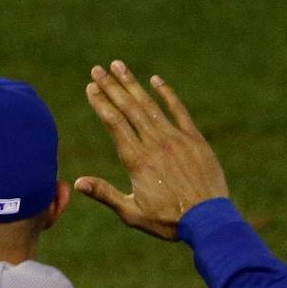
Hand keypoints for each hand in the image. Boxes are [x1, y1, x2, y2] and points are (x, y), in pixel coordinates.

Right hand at [75, 63, 231, 239]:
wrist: (208, 220)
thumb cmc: (167, 220)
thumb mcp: (131, 213)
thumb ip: (105, 194)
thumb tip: (77, 182)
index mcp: (137, 160)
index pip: (115, 124)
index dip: (101, 103)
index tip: (90, 87)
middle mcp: (155, 144)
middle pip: (129, 109)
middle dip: (111, 87)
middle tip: (97, 69)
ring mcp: (176, 139)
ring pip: (150, 105)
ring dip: (133, 84)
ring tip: (119, 67)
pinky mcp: (194, 139)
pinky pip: (179, 111)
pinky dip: (167, 94)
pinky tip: (156, 80)